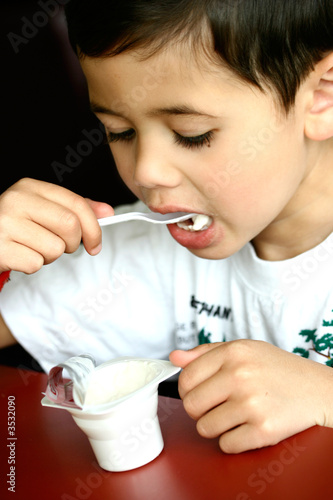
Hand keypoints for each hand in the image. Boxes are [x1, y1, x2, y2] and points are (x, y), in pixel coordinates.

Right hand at [0, 178, 113, 273]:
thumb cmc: (18, 226)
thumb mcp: (45, 210)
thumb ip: (77, 209)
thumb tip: (108, 212)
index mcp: (31, 187)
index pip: (76, 204)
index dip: (93, 227)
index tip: (95, 243)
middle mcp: (17, 201)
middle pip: (70, 225)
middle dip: (73, 243)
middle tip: (62, 246)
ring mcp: (5, 224)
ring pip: (55, 248)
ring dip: (50, 256)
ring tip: (34, 247)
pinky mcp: (0, 248)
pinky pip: (36, 264)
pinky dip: (33, 265)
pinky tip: (21, 255)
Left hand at [170, 340, 332, 452]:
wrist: (315, 388)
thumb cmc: (276, 368)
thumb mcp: (243, 349)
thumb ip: (205, 353)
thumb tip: (174, 357)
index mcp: (233, 353)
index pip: (186, 377)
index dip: (188, 390)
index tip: (198, 392)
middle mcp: (240, 375)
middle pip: (191, 405)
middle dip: (199, 410)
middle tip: (216, 406)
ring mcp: (252, 403)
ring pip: (205, 428)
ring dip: (216, 426)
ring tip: (235, 415)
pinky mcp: (263, 430)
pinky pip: (226, 445)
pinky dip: (233, 440)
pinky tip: (247, 426)